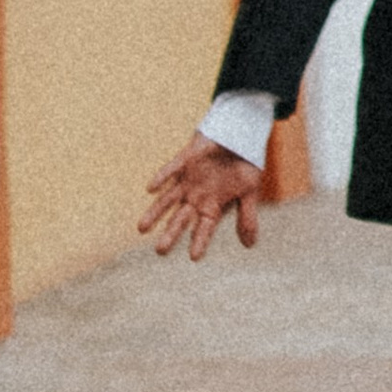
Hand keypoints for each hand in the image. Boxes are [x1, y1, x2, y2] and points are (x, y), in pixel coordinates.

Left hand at [139, 138, 265, 261]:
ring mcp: (188, 180)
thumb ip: (247, 217)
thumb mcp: (249, 191)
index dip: (200, 241)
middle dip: (171, 234)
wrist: (239, 134)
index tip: (195, 257)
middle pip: (181, 219)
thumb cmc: (243, 165)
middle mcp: (196, 197)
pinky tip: (151, 189)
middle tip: (160, 251)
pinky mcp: (184, 161)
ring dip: (156, 213)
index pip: (204, 228)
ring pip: (168, 200)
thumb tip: (249, 247)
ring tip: (142, 229)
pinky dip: (162, 178)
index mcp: (212, 206)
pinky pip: (170, 170)